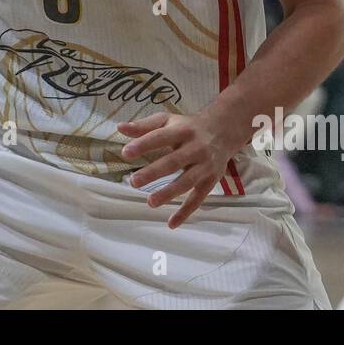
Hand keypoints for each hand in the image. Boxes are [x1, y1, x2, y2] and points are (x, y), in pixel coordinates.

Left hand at [119, 111, 237, 228]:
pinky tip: (172, 223)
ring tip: (150, 202)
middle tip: (133, 181)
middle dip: (154, 172)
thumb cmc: (188, 127)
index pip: (160, 137)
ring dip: (169, 193)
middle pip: (174, 161)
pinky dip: (186, 212)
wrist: (223, 131)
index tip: (125, 153)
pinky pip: (198, 198)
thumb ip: (144, 126)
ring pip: (187, 181)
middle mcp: (196, 148)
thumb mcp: (167, 121)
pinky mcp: (211, 180)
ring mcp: (204, 166)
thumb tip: (120, 128)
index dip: (143, 144)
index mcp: (182, 130)